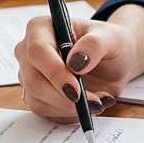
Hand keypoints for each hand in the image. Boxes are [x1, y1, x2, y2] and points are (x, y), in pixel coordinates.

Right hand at [15, 4, 143, 123]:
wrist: (114, 61)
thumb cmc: (110, 43)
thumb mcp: (112, 38)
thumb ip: (95, 45)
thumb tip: (75, 62)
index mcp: (41, 28)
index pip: (37, 51)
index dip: (55, 73)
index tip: (76, 91)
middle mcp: (29, 51)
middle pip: (34, 80)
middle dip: (63, 97)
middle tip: (94, 103)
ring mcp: (30, 75)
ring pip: (38, 100)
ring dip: (70, 108)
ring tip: (99, 100)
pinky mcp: (37, 95)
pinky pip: (46, 112)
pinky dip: (70, 114)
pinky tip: (90, 104)